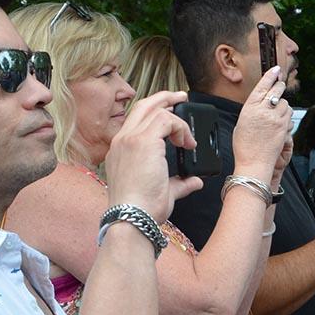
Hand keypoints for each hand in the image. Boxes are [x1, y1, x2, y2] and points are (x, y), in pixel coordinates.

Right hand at [104, 91, 202, 221]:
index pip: (137, 119)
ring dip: (178, 119)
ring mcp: (130, 139)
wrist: (132, 217)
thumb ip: (179, 183)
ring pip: (157, 111)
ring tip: (190, 132)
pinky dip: (181, 128)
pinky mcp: (142, 142)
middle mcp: (122, 140)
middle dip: (164, 98)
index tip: (173, 114)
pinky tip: (187, 144)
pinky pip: (167, 120)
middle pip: (143, 106)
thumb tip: (194, 181)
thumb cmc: (142, 209)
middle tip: (182, 97)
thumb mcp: (164, 191)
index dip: (156, 112)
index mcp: (120, 149)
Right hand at [234, 67, 293, 180]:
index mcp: (249, 108)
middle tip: (279, 87)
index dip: (271, 75)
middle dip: (279, 87)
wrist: (254, 162)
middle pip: (277, 90)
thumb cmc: (245, 146)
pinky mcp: (284, 127)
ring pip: (285, 103)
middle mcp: (263, 111)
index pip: (262, 85)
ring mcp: (275, 118)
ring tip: (276, 113)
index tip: (276, 69)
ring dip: (282, 105)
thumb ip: (252, 110)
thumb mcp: (242, 123)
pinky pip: (289, 115)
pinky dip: (287, 116)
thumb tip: (261, 103)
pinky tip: (280, 123)